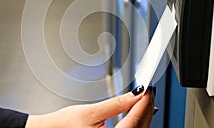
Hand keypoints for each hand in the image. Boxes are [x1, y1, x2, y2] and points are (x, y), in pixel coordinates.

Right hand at [25, 85, 154, 127]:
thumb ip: (116, 104)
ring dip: (143, 116)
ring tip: (145, 100)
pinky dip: (137, 124)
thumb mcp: (91, 112)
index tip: (148, 90)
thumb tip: (135, 94)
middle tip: (149, 91)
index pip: (134, 120)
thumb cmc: (64, 126)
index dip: (144, 103)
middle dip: (146, 108)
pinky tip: (139, 115)